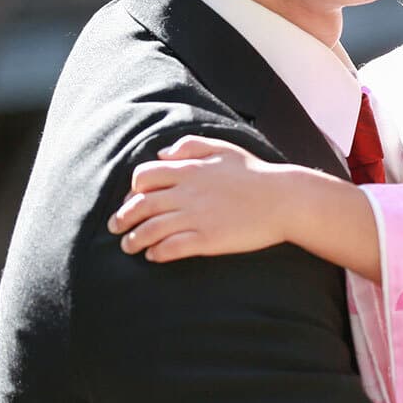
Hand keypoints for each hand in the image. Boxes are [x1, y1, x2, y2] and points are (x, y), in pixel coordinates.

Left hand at [110, 136, 290, 261]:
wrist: (285, 200)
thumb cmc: (257, 174)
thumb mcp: (225, 149)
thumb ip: (191, 146)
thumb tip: (162, 154)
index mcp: (190, 170)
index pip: (143, 177)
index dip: (132, 190)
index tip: (132, 200)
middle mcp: (188, 193)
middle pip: (140, 206)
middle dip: (122, 219)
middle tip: (117, 228)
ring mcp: (196, 217)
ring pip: (150, 230)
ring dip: (134, 240)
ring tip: (129, 246)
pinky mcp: (207, 239)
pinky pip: (170, 248)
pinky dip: (156, 253)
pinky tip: (154, 256)